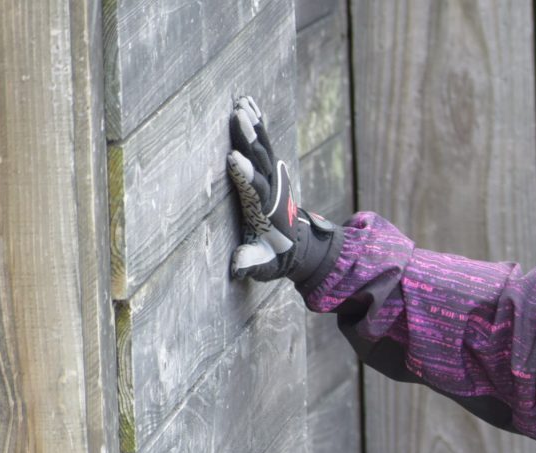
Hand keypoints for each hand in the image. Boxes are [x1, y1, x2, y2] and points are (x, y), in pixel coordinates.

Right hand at [226, 95, 334, 282]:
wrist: (301, 249)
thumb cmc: (276, 259)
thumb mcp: (265, 266)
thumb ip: (252, 263)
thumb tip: (237, 267)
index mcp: (266, 212)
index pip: (256, 190)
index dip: (246, 176)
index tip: (234, 159)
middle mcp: (272, 192)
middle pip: (261, 162)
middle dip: (250, 139)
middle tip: (237, 116)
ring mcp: (274, 180)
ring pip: (263, 149)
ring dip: (253, 126)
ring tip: (242, 103)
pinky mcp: (272, 174)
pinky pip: (264, 146)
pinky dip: (257, 126)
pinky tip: (247, 105)